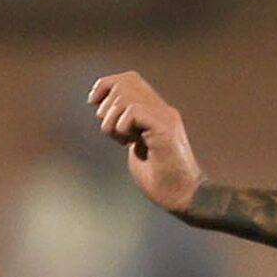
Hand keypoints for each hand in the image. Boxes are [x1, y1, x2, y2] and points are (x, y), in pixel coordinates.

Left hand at [89, 70, 204, 214]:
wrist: (183, 197)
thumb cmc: (160, 180)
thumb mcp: (136, 147)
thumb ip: (126, 127)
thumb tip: (103, 110)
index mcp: (157, 113)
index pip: (129, 79)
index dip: (106, 85)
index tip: (93, 102)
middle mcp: (164, 110)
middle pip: (124, 82)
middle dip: (106, 105)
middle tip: (114, 132)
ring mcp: (166, 118)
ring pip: (125, 96)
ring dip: (112, 120)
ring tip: (123, 141)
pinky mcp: (166, 129)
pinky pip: (132, 111)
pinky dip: (122, 127)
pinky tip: (132, 143)